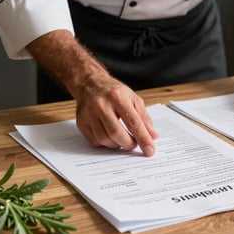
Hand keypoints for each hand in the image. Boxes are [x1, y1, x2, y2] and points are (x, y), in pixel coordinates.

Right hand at [26, 30, 157, 155]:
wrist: (90, 84)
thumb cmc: (114, 92)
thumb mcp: (133, 99)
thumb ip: (144, 117)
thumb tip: (152, 135)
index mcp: (117, 97)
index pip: (133, 122)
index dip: (143, 138)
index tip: (150, 150)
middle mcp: (101, 105)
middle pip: (117, 133)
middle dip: (129, 144)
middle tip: (135, 144)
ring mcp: (89, 114)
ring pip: (105, 139)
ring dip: (117, 145)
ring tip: (123, 139)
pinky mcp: (81, 122)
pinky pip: (95, 141)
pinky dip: (106, 143)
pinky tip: (110, 136)